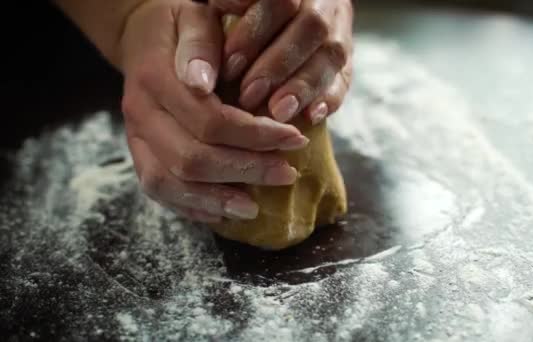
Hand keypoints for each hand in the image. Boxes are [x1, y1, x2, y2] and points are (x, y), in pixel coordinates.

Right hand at [119, 0, 309, 221]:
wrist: (142, 38)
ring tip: (255, 208)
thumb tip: (202, 82)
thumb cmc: (180, 27)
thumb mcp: (195, 17)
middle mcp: (141, 112)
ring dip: (216, 200)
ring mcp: (135, 137)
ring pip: (170, 182)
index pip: (211, 120)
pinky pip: (158, 190)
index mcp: (156, 77)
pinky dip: (191, 206)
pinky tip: (222, 212)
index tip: (295, 138)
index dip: (256, 135)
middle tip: (286, 174)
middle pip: (193, 158)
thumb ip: (201, 45)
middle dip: (246, 171)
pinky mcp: (138, 154)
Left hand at [210, 0, 353, 123]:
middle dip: (278, 63)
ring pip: (331, 55)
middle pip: (311, 26)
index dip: (256, 29)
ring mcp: (337, 32)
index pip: (281, 0)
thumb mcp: (210, 16)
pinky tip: (310, 116)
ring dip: (303, 86)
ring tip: (277, 111)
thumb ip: (209, 27)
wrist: (257, 39)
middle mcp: (321, 2)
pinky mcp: (344, 66)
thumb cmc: (224, 26)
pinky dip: (327, 100)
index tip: (230, 62)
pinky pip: (344, 81)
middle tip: (248, 93)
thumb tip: (204, 61)